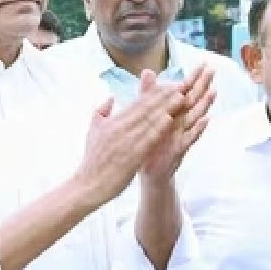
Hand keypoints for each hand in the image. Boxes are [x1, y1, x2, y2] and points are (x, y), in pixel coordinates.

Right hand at [72, 71, 185, 207]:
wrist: (89, 184)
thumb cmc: (93, 160)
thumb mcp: (92, 131)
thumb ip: (101, 112)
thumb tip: (110, 98)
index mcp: (111, 122)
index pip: (137, 103)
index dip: (154, 93)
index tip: (168, 85)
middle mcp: (119, 128)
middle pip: (145, 108)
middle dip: (164, 96)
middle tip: (180, 86)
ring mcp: (126, 142)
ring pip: (149, 121)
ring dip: (166, 109)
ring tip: (181, 98)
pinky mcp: (132, 155)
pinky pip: (148, 139)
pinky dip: (158, 129)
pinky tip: (170, 120)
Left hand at [140, 65, 215, 182]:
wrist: (146, 169)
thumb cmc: (149, 141)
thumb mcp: (146, 116)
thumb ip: (148, 94)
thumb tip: (147, 71)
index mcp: (172, 112)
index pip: (185, 92)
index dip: (194, 78)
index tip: (203, 64)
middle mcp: (180, 122)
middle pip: (194, 101)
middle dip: (203, 86)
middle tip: (213, 70)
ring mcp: (181, 134)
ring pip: (195, 117)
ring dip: (204, 105)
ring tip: (213, 92)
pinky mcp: (179, 148)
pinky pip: (190, 138)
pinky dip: (198, 129)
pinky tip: (206, 120)